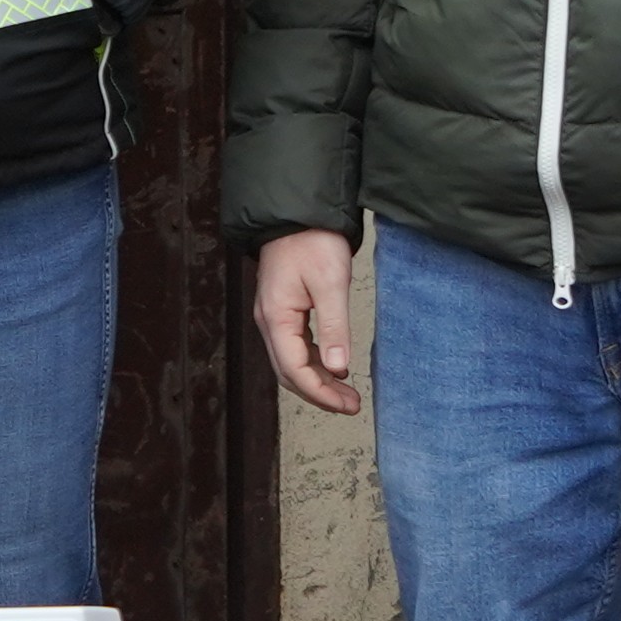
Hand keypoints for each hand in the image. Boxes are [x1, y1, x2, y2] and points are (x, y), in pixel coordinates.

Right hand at [252, 230, 361, 417]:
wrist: (298, 214)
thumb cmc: (312, 242)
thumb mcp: (330, 284)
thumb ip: (335, 328)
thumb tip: (338, 368)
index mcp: (276, 318)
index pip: (294, 369)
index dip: (320, 393)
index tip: (348, 404)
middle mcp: (269, 322)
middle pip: (289, 372)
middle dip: (319, 394)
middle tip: (351, 406)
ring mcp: (274, 317)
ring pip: (291, 362)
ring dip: (317, 381)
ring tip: (346, 394)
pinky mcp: (283, 311)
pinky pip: (295, 347)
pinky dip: (314, 363)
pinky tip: (334, 368)